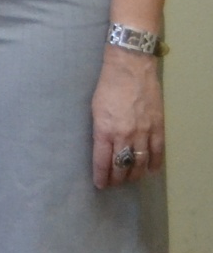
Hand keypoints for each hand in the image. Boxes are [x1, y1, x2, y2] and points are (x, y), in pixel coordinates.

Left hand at [91, 45, 163, 188]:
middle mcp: (125, 135)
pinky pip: (157, 151)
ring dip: (134, 174)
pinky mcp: (157, 127)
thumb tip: (103, 146)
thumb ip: (99, 129)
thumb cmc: (107, 85)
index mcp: (105, 130)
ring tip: (129, 180)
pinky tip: (150, 170)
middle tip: (113, 184)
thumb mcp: (94, 109)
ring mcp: (143, 132)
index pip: (103, 161)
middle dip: (116, 178)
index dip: (101, 176)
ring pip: (139, 162)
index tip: (100, 185)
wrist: (130, 68)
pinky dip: (154, 163)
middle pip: (121, 165)